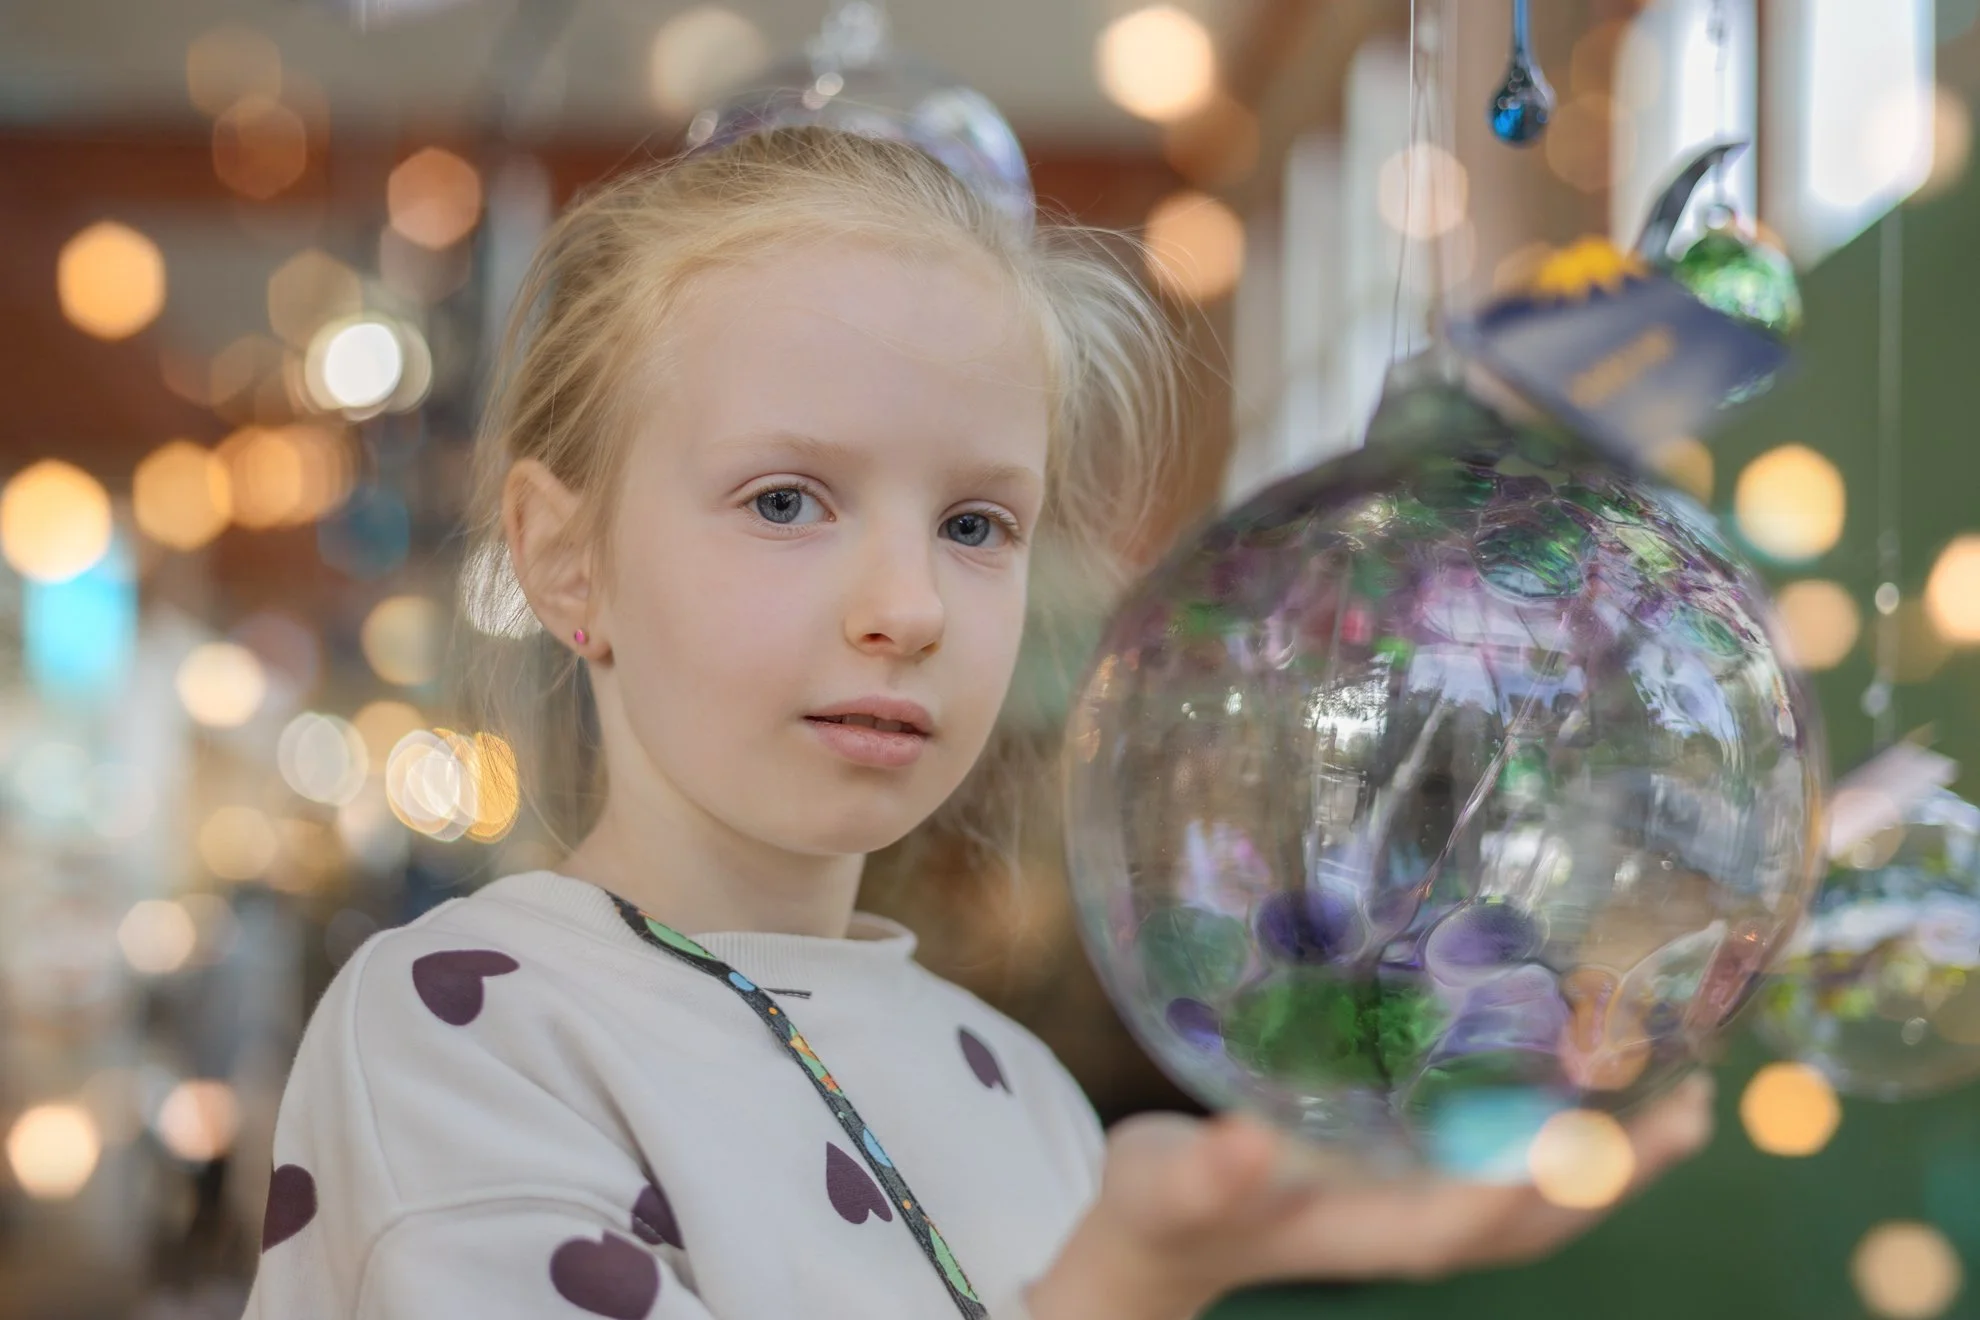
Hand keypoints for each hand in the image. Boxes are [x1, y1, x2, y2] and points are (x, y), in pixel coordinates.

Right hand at [1025, 1073, 1714, 1319]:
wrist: (1155, 1241)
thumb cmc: (1161, 1208)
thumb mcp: (1167, 1187)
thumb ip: (1207, 1173)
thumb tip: (1250, 1144)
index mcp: (1375, 1232)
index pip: (1484, 1216)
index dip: (1551, 1179)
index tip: (1614, 1129)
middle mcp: (1416, 1228)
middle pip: (1541, 1216)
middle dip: (1621, 1170)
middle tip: (1695, 1100)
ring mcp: (1419, 1210)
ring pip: (1538, 1199)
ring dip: (1613, 1157)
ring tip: (1681, 1095)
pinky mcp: (1412, 1183)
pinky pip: (1510, 1169)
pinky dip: (1562, 1134)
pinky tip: (1579, 1080)